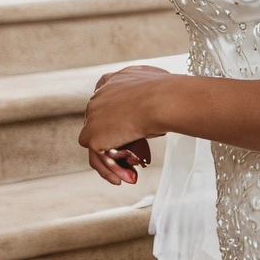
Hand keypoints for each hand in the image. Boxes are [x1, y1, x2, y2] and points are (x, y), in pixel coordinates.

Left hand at [79, 64, 171, 185]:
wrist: (162, 100)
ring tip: (129, 171)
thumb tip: (158, 99)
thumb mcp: (157, 84)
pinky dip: (109, 169)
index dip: (109, 112)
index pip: (102, 96)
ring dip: (112, 157)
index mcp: (112, 81)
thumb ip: (148, 90)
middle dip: (114, 138)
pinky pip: (97, 158)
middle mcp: (99, 97)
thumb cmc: (167, 92)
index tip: (120, 125)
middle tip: (131, 153)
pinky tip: (121, 178)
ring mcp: (93, 117)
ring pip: (96, 142)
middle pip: (99, 122)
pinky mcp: (93, 136)